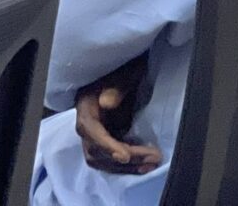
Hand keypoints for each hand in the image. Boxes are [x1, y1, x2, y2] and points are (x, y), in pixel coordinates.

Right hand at [75, 56, 161, 175]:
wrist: (124, 71)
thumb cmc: (123, 69)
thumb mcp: (123, 73)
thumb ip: (115, 87)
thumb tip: (106, 103)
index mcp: (86, 106)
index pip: (91, 131)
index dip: (106, 145)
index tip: (124, 156)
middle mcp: (87, 124)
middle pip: (97, 151)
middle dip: (123, 159)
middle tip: (151, 159)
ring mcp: (95, 135)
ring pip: (102, 160)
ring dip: (125, 167)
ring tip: (150, 165)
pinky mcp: (106, 140)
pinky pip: (111, 158)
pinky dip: (126, 165)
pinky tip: (145, 165)